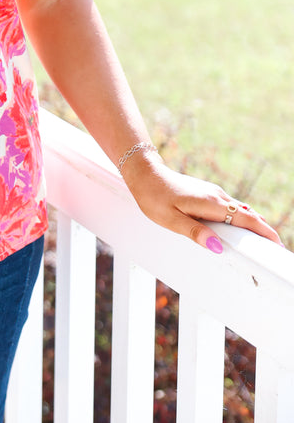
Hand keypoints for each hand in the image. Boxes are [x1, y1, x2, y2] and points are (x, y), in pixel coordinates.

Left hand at [122, 154, 282, 250]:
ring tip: (261, 242)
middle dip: (263, 230)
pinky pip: (229, 206)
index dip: (264, 231)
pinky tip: (240, 227)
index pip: (245, 218)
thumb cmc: (154, 197)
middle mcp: (216, 196)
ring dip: (252, 223)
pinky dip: (240, 217)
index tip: (277, 245)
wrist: (144, 172)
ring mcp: (212, 193)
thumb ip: (195, 233)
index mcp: (211, 203)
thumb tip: (218, 247)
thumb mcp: (171, 220)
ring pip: (238, 209)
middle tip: (274, 249)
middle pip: (247, 214)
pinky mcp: (207, 193)